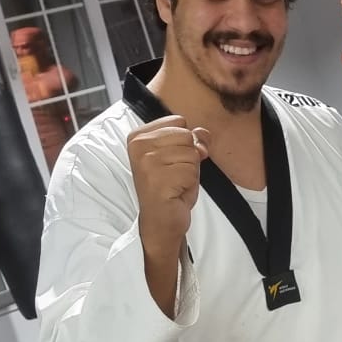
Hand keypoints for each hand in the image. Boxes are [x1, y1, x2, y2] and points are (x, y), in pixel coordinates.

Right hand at [129, 115, 208, 259]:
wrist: (162, 220)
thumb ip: (193, 138)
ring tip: (175, 182)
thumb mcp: (182, 156)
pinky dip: (190, 183)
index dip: (184, 143)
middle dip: (188, 157)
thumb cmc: (170, 187)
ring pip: (191, 153)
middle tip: (175, 174)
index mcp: (138, 136)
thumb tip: (203, 134)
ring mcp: (147, 162)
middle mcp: (139, 146)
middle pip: (186, 135)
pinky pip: (191, 171)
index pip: (178, 121)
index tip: (171, 161)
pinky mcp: (158, 178)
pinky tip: (176, 191)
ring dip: (190, 171)